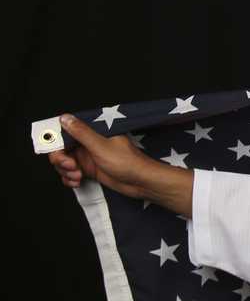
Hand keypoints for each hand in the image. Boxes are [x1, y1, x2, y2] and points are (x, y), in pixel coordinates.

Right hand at [48, 114, 193, 215]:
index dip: (56, 142)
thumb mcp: (100, 146)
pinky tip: (77, 182)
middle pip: (61, 149)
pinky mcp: (90, 170)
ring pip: (64, 162)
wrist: (141, 182)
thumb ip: (81, 133)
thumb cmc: (127, 163)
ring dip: (65, 171)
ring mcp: (89, 157)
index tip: (56, 152)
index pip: (66, 133)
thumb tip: (65, 118)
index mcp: (92, 133)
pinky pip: (71, 173)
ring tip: (77, 176)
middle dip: (61, 160)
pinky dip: (70, 178)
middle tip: (71, 166)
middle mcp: (89, 144)